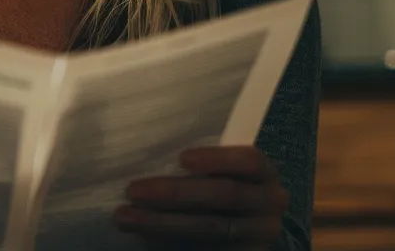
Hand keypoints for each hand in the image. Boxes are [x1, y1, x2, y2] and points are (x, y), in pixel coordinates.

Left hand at [114, 146, 287, 249]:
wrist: (239, 227)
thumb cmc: (216, 185)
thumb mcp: (216, 171)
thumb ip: (195, 164)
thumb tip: (145, 152)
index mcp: (264, 173)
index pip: (249, 161)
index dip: (217, 159)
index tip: (182, 158)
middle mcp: (269, 203)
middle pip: (224, 195)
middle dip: (174, 192)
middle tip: (133, 190)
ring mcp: (258, 234)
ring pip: (210, 228)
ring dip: (162, 222)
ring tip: (125, 217)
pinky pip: (204, 248)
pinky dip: (170, 241)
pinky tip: (143, 234)